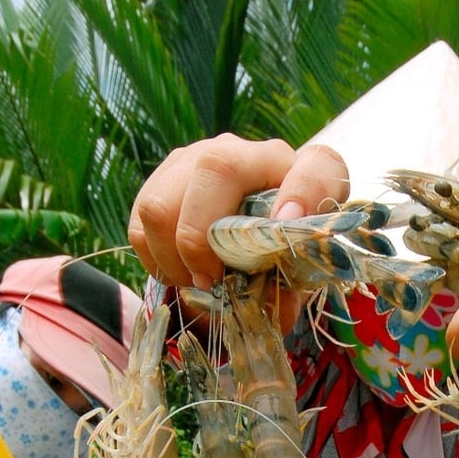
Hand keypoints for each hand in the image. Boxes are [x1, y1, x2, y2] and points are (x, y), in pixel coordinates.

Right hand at [129, 134, 347, 293]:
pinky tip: (177, 270)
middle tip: (210, 282)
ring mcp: (200, 157)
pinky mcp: (166, 174)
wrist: (255, 224)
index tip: (289, 225)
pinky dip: (153, 256)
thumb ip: (291, 287)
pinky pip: (141, 219)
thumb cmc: (281, 249)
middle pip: (214, 170)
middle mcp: (250, 152)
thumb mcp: (297, 270)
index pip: (317, 168)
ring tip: (193, 282)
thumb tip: (269, 305)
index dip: (304, 194)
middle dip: (203, 240)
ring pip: (162, 201)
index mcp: (305, 172)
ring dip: (172, 256)